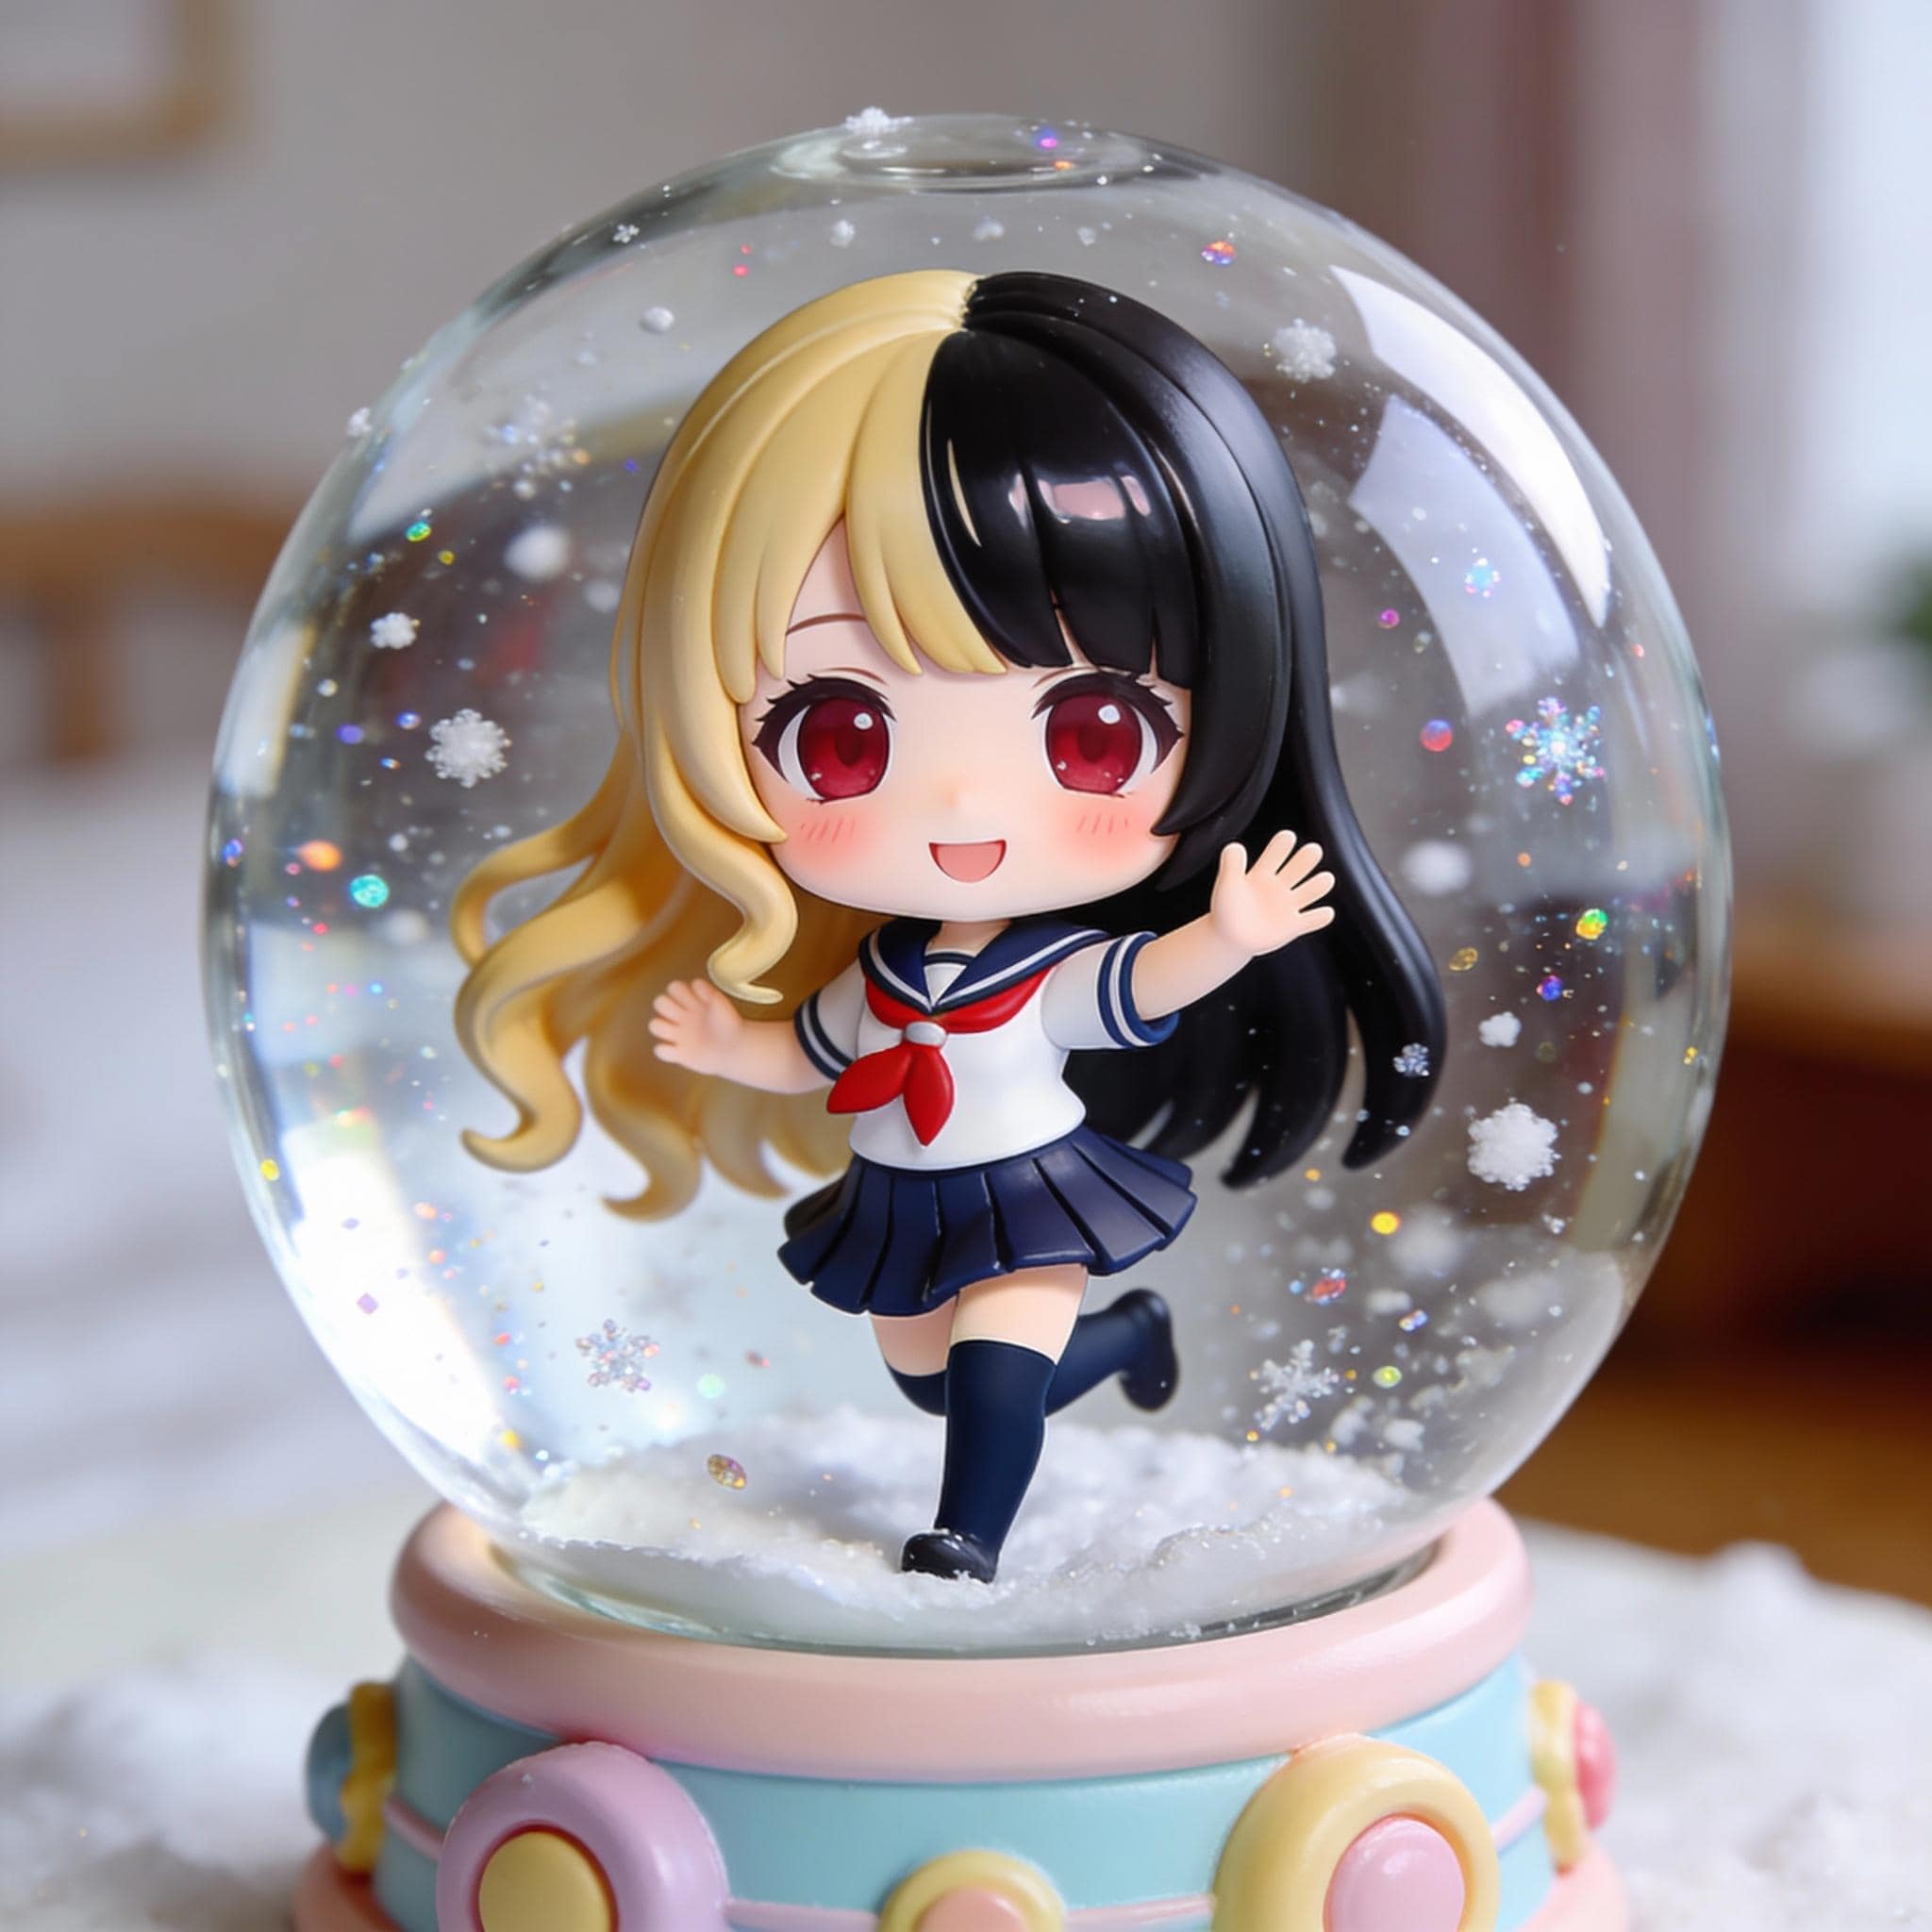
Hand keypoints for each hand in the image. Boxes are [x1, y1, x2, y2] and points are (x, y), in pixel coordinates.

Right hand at [649, 978, 743, 1075]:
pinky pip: (660, 1050)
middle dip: (667, 1006)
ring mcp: (678, 1034)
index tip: (695, 1000)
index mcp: (690, 1002)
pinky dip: (665, 1050)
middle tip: (683, 1015)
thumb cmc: (728, 1022)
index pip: (673, 988)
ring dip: (662, 1027)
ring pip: (654, 1025)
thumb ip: (708, 992)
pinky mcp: (679, 1053)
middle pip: (659, 1002)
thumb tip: (695, 984)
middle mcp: (681, 1016)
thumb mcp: (720, 1003)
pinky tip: (680, 1050)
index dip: (679, 991)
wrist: (736, 1047)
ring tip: (679, 1032)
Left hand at [1208, 831, 1335, 958]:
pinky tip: (1325, 912)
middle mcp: (1279, 886)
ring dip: (1319, 885)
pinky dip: (1320, 917)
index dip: (1282, 845)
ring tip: (1326, 879)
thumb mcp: (1226, 884)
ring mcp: (1288, 906)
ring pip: (1310, 891)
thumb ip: (1231, 864)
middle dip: (1307, 858)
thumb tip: (1235, 846)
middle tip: (1314, 850)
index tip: (1288, 836)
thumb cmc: (1225, 909)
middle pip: (1298, 867)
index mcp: (1263, 874)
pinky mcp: (1293, 926)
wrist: (1228, 938)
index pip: (1276, 854)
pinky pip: (1312, 920)